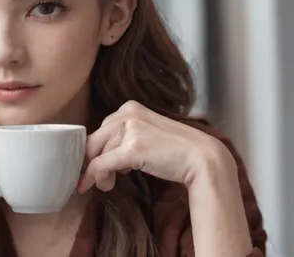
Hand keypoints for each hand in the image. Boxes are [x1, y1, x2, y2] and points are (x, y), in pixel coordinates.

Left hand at [78, 101, 232, 193]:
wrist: (202, 159)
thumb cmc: (176, 151)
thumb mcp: (147, 134)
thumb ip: (126, 136)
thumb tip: (100, 152)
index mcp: (130, 107)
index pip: (100, 129)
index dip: (94, 150)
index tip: (93, 165)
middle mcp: (127, 113)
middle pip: (93, 140)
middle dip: (90, 161)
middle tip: (94, 178)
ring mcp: (129, 129)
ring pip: (95, 154)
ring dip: (98, 173)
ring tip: (109, 184)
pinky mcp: (131, 148)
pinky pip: (100, 165)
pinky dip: (95, 178)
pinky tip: (103, 187)